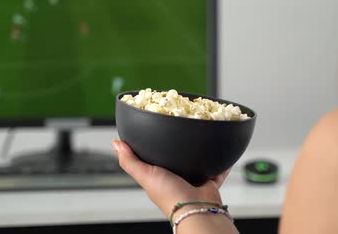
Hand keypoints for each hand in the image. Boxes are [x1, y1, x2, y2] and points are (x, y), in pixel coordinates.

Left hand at [112, 139, 230, 216]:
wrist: (196, 208)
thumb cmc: (169, 196)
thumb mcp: (145, 175)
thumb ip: (130, 161)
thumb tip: (116, 144)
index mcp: (160, 178)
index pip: (154, 158)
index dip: (155, 146)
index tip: (157, 130)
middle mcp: (177, 179)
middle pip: (177, 159)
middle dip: (180, 147)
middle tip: (182, 129)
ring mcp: (194, 180)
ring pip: (197, 162)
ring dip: (200, 152)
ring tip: (200, 136)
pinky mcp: (210, 181)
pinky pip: (217, 169)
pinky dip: (220, 161)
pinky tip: (220, 148)